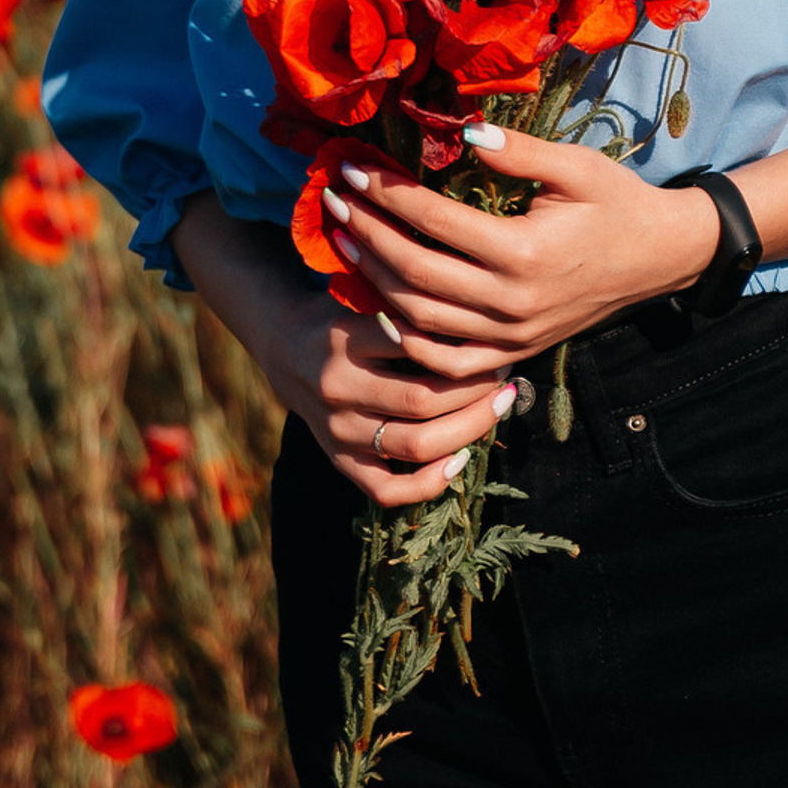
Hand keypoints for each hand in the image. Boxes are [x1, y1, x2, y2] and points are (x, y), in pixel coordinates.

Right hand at [256, 280, 524, 508]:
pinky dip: (429, 482)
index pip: (416, 348)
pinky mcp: (338, 460)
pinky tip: (460, 460)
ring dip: (468, 430)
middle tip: (503, 377)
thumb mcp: (366, 297)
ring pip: (415, 445)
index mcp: (344, 340)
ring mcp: (336, 431)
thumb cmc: (343, 316)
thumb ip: (411, 310)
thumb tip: (481, 325)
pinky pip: (387, 490)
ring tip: (496, 409)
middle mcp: (337, 388)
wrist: (284, 346)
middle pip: (423, 401)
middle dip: (475, 391)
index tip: (494, 344)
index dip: (464, 349)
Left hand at [318, 127, 722, 377]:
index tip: (352, 168)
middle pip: (414, 273)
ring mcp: (511, 336)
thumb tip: (463, 130)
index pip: (433, 223)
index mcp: (524, 253)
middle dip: (365, 234)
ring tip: (344, 240)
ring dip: (373, 280)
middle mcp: (512, 302)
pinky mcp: (513, 352)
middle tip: (332, 200)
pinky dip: (406, 336)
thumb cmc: (617, 202)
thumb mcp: (576, 166)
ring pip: (420, 319)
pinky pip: (446, 358)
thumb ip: (518, 151)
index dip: (385, 194)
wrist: (659, 259)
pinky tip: (379, 302)